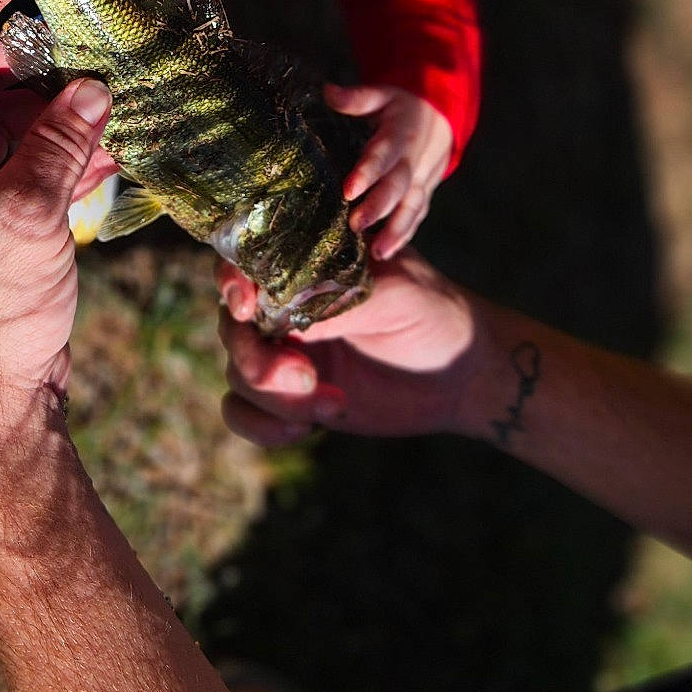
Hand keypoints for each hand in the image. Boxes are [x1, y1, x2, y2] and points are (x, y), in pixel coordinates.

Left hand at [0, 0, 115, 431]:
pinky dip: (70, 150)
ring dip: (64, 108)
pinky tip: (114, 141)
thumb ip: (60, 144)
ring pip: (15, 121)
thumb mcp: (26, 220)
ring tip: (116, 82)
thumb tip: (93, 86)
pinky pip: (31, 161)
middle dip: (38, 59)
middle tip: (89, 20)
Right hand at [216, 250, 483, 446]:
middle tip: (304, 378)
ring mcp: (283, 351)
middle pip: (232, 326)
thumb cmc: (433, 314)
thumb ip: (338, 302)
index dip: (232, 281)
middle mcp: (285, 305)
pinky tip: (305, 430)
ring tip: (334, 406)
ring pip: (237, 373)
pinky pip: (242, 412)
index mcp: (306, 263)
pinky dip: (262, 427)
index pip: (245, 262)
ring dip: (274, 398)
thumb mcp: (394, 295)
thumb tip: (283, 317)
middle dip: (257, 359)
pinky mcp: (288, 397)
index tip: (246, 307)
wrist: (459, 376)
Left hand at [326, 83, 453, 258]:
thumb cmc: (401, 107)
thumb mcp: (382, 95)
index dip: (367, 172)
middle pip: (397, 187)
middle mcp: (413, 161)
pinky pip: (417, 216)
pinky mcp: (425, 193)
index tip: (349, 190)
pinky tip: (389, 252)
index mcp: (400, 135)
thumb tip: (328, 91)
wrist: (443, 116)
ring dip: (396, 231)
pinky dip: (405, 235)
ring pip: (411, 207)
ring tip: (378, 253)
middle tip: (356, 226)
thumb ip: (357, 98)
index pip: (383, 155)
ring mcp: (422, 180)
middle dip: (378, 208)